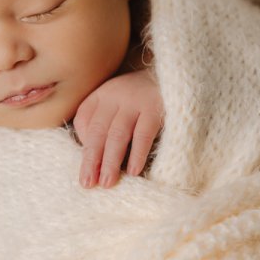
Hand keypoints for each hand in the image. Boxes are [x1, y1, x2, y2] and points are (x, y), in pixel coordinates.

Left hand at [73, 68, 164, 188]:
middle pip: (98, 131)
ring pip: (117, 135)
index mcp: (102, 94)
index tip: (85, 167)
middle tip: (88, 183)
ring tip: (106, 182)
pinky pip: (143, 134)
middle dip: (91, 159)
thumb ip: (104, 122)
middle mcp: (115, 95)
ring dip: (110, 161)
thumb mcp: (118, 102)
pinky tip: (132, 171)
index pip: (83, 118)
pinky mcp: (155, 108)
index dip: (83, 144)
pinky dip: (137, 153)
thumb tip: (94, 159)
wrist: (176, 76)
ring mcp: (135, 101)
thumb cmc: (142, 98)